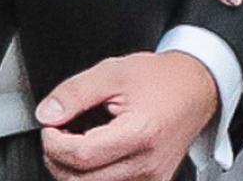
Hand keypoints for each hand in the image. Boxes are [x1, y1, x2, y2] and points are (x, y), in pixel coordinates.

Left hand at [37, 51, 218, 180]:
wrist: (195, 88)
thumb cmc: (160, 79)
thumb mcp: (114, 72)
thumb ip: (76, 92)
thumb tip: (47, 114)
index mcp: (140, 134)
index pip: (82, 156)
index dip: (55, 143)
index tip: (50, 127)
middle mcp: (147, 166)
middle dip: (58, 159)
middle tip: (55, 135)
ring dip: (73, 171)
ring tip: (73, 144)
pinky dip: (93, 176)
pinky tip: (92, 156)